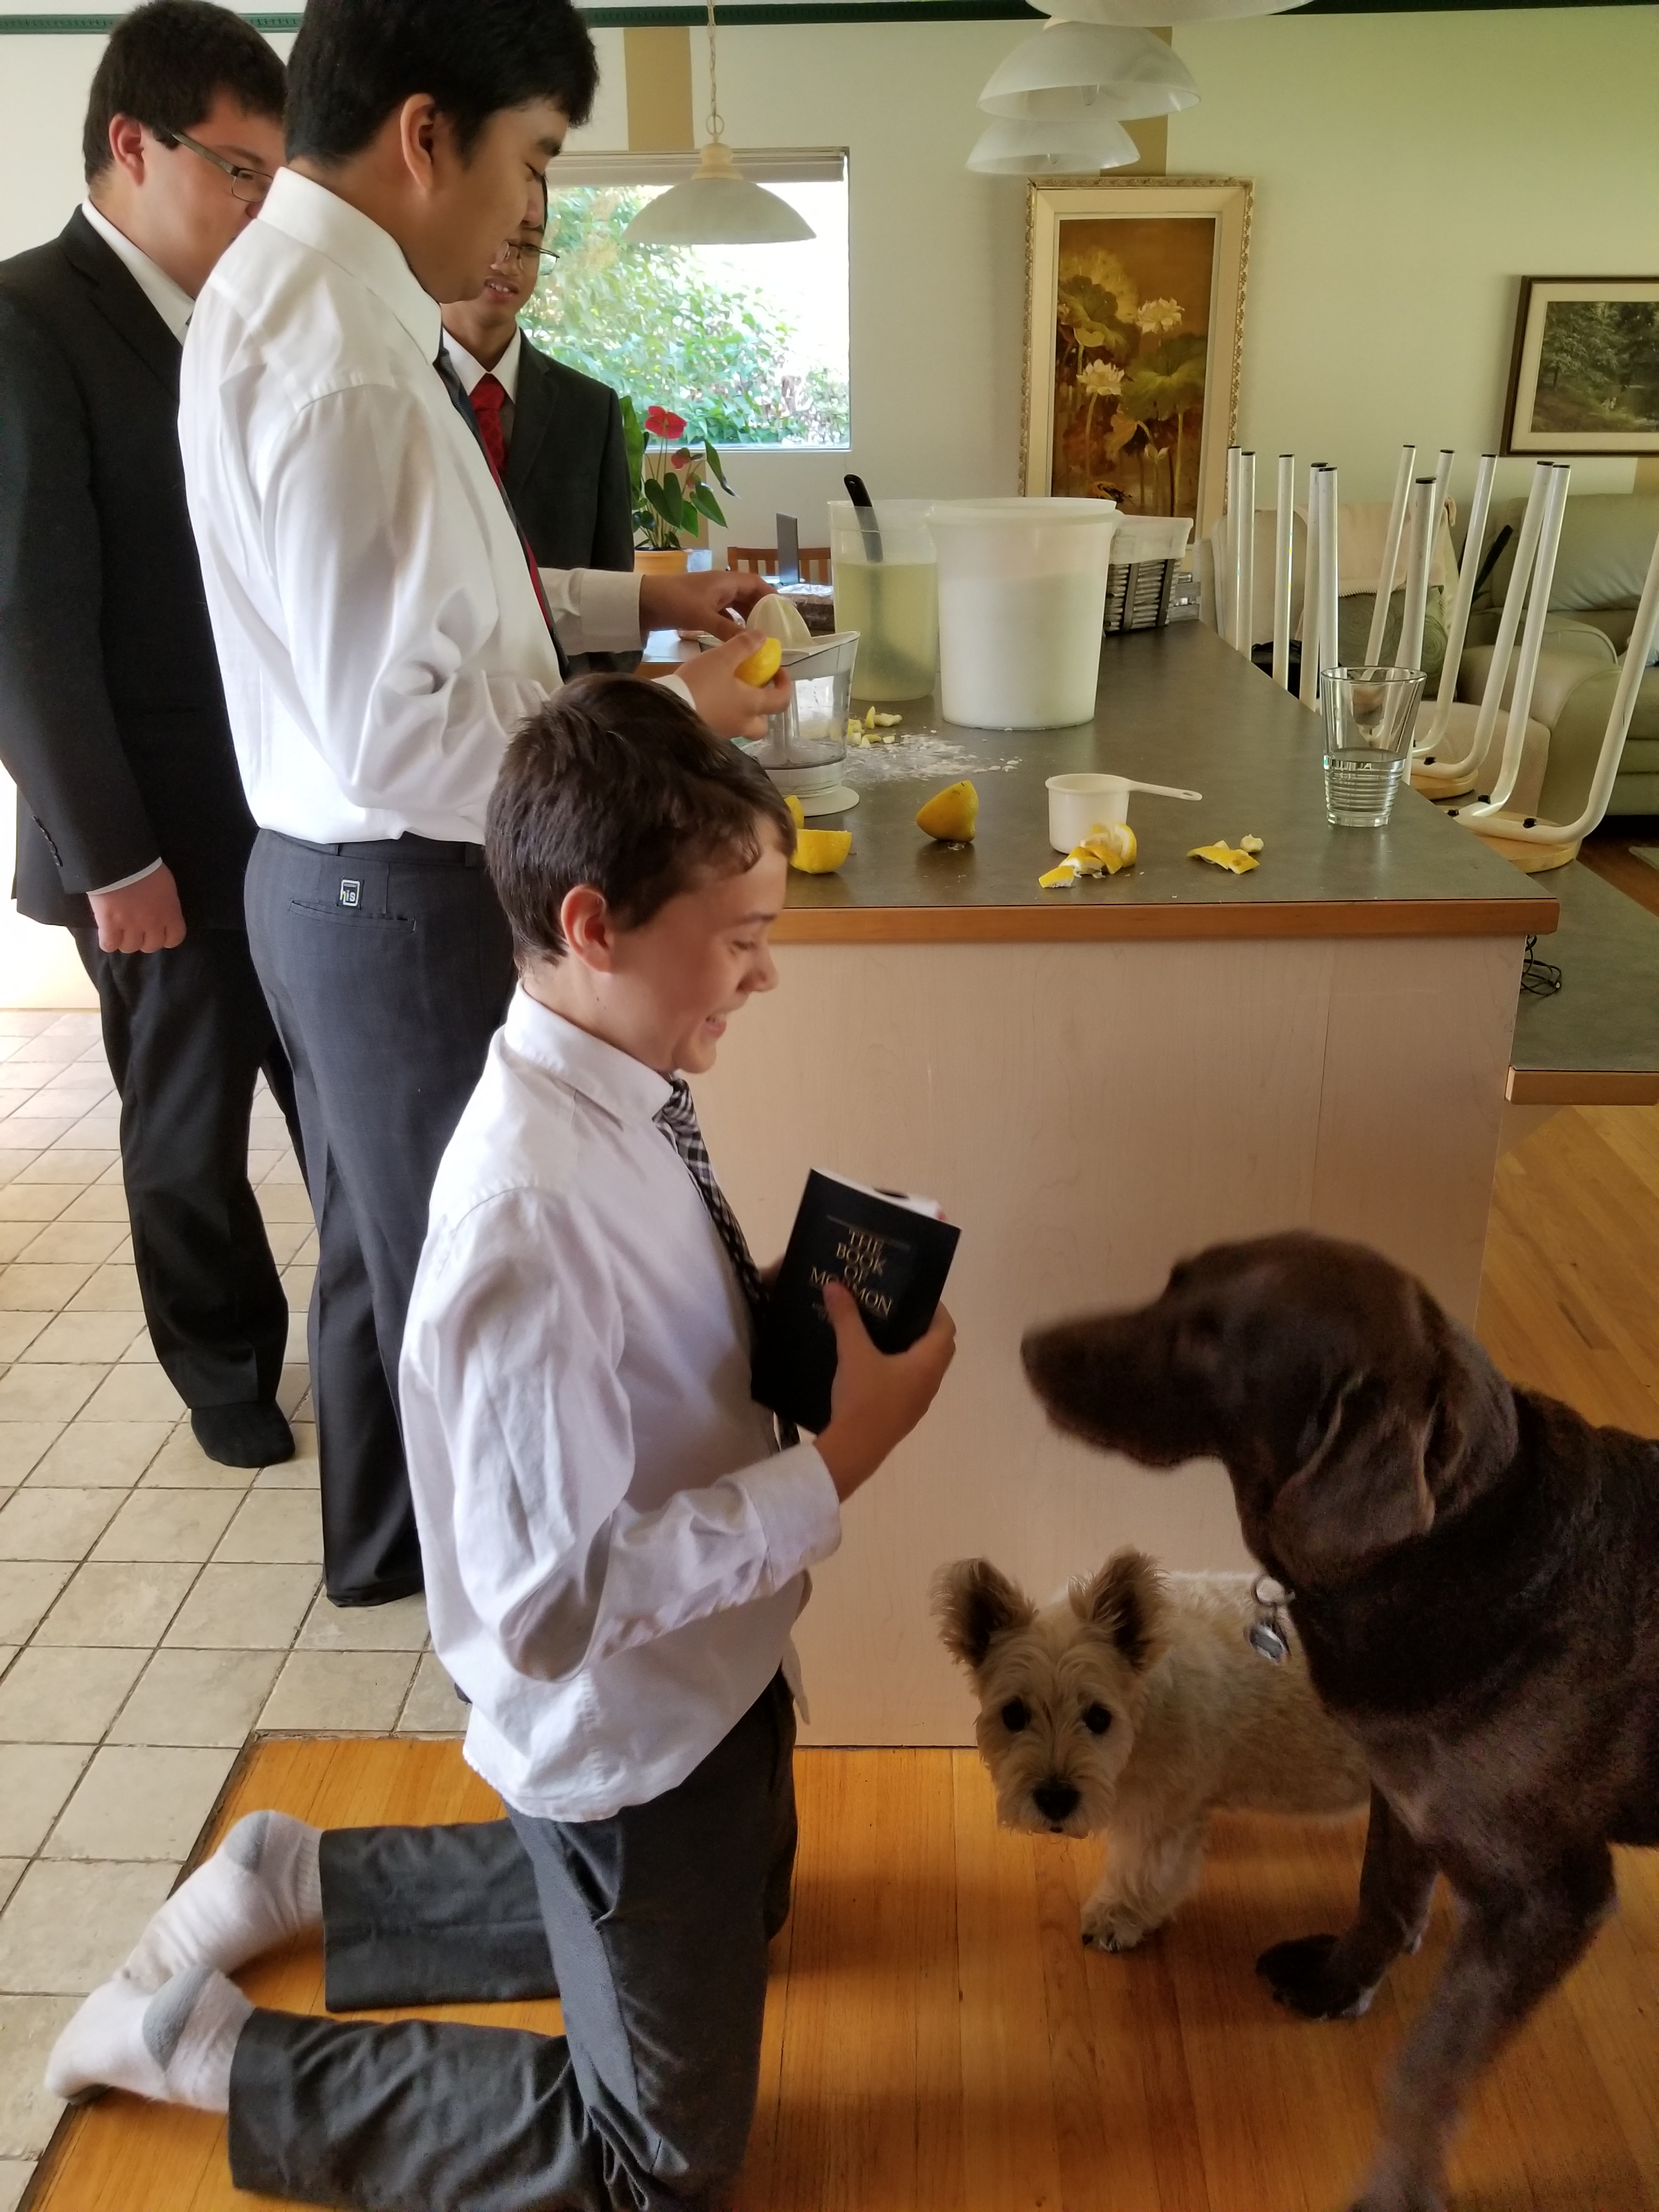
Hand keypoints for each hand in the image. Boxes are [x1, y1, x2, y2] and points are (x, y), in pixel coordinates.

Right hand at [87, 865, 185, 953]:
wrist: (121, 860)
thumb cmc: (147, 867)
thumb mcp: (166, 885)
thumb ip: (166, 903)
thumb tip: (161, 910)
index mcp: (170, 913)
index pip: (175, 939)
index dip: (166, 938)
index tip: (159, 932)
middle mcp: (152, 924)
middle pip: (151, 946)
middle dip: (144, 940)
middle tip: (137, 930)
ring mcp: (130, 926)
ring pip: (130, 947)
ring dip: (125, 941)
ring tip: (120, 932)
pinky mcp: (109, 924)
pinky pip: (109, 945)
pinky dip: (108, 942)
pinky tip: (107, 934)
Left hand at [638, 568, 777, 640]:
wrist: (643, 602)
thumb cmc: (674, 602)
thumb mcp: (703, 617)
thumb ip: (728, 629)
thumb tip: (754, 641)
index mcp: (725, 581)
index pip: (756, 584)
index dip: (771, 596)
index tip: (783, 612)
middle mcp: (721, 586)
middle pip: (748, 595)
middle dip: (761, 611)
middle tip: (774, 629)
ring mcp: (711, 597)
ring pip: (737, 606)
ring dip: (747, 618)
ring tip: (759, 636)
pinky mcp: (701, 608)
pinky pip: (724, 615)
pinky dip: (733, 624)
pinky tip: (737, 639)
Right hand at [675, 631, 791, 739]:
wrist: (667, 711)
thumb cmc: (699, 684)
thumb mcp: (721, 658)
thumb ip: (744, 646)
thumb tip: (763, 637)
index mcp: (751, 705)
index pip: (782, 700)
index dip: (785, 685)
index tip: (777, 671)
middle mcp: (742, 724)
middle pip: (763, 724)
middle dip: (764, 709)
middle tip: (754, 691)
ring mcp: (725, 733)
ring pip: (743, 727)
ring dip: (744, 713)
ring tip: (730, 693)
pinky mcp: (709, 736)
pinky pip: (724, 727)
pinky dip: (725, 715)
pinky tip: (711, 700)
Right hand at [813, 1281, 955, 1503]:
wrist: (854, 1449)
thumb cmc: (863, 1397)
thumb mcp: (852, 1352)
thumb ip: (846, 1317)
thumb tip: (835, 1284)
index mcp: (927, 1363)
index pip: (946, 1328)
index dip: (936, 1308)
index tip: (915, 1295)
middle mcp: (930, 1382)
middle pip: (939, 1347)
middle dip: (923, 1327)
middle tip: (898, 1310)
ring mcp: (919, 1401)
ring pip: (925, 1367)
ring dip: (912, 1349)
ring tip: (884, 1332)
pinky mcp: (905, 1414)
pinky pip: (912, 1383)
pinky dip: (902, 1368)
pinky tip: (874, 1363)